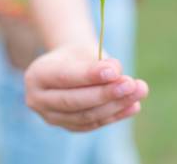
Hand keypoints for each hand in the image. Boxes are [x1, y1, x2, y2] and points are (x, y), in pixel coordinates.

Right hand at [24, 45, 148, 131]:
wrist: (69, 66)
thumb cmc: (78, 56)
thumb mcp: (87, 50)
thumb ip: (99, 62)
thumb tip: (116, 74)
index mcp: (37, 75)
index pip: (65, 77)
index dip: (91, 76)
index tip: (115, 72)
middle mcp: (38, 99)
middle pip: (74, 101)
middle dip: (106, 93)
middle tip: (132, 84)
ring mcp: (51, 117)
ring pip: (86, 116)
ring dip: (116, 105)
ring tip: (139, 92)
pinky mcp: (68, 127)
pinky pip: (93, 124)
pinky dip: (116, 115)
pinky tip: (134, 106)